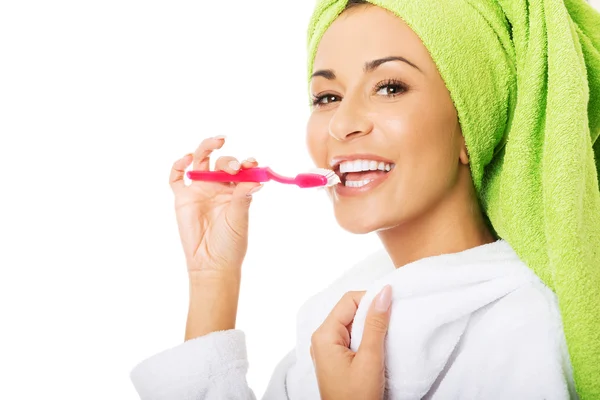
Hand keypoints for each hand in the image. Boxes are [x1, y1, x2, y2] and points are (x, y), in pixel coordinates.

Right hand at [169, 136, 261, 275]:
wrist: (211, 263)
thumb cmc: (230, 243)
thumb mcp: (239, 219)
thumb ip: (243, 197)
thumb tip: (257, 179)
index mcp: (235, 190)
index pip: (241, 169)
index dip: (246, 163)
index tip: (253, 163)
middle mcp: (217, 186)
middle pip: (221, 162)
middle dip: (229, 160)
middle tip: (235, 167)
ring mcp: (199, 190)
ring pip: (200, 161)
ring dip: (207, 147)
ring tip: (217, 142)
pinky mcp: (182, 198)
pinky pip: (176, 177)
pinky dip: (179, 165)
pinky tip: (187, 159)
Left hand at [310, 285, 392, 399]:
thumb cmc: (357, 397)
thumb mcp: (370, 359)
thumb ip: (376, 324)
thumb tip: (384, 293)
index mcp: (324, 335)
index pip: (349, 301)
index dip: (371, 299)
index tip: (392, 306)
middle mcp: (322, 339)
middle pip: (349, 310)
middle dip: (371, 313)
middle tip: (392, 322)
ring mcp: (327, 349)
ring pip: (352, 324)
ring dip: (370, 326)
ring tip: (386, 336)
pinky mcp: (336, 359)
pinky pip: (351, 338)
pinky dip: (366, 338)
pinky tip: (378, 346)